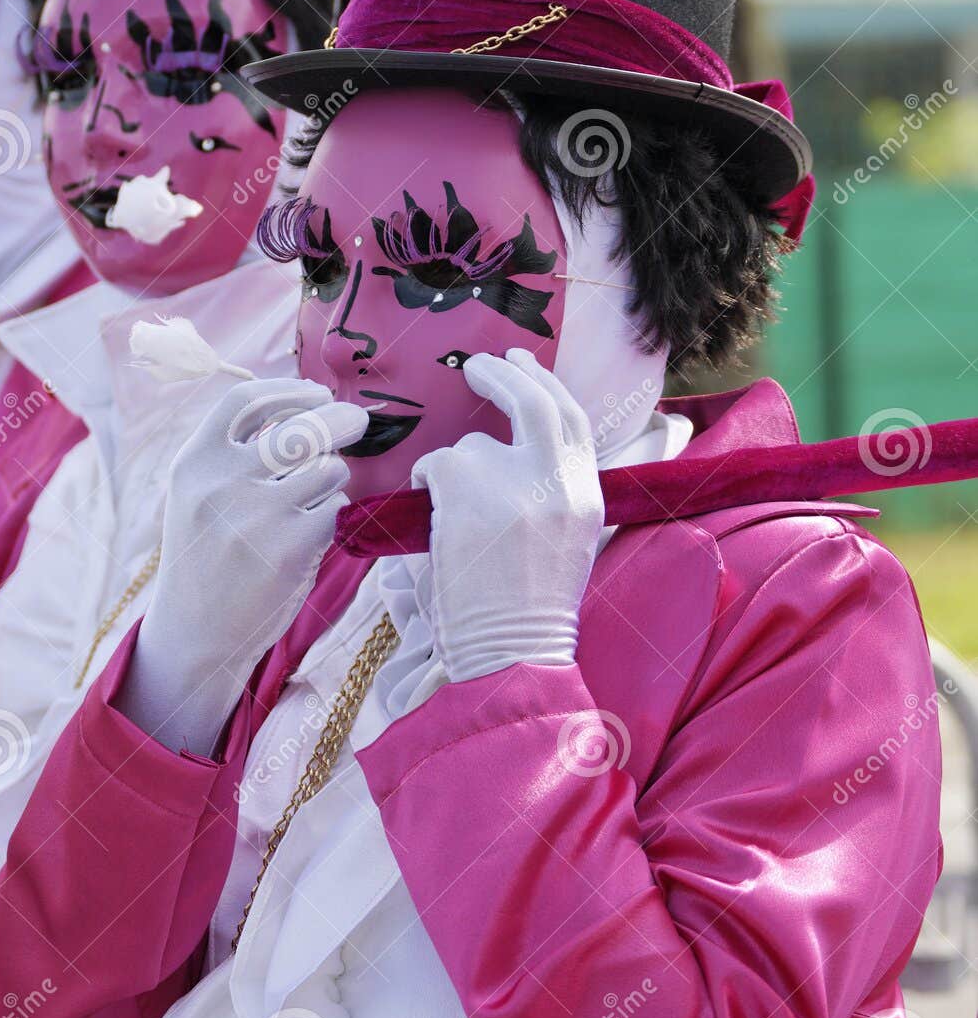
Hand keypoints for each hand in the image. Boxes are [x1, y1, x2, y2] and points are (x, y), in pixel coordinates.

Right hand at [120, 378, 368, 753]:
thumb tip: (311, 400)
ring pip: (328, 468)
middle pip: (302, 426)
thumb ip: (237, 447)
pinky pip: (334, 509)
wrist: (198, 631)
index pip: (246, 400)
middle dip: (340, 418)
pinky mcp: (291, 550)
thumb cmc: (208, 550)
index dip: (289, 390)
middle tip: (355, 420)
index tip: (316, 393)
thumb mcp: (198, 491)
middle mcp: (221, 483)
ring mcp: (257, 516)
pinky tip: (310, 530)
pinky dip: (330, 514)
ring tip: (311, 497)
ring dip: (331, 477)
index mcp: (194, 461)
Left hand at [411, 349, 603, 683]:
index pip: (573, 419)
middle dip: (505, 376)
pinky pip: (438, 463)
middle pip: (536, 402)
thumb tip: (516, 447)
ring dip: (455, 471)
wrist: (508, 655)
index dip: (545, 385)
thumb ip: (554, 488)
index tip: (521, 362)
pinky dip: (428, 481)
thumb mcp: (567, 541)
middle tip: (478, 364)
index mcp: (588, 495)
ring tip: (455, 520)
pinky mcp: (468, 491)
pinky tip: (434, 515)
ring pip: (473, 446)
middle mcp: (559, 482)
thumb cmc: (527, 610)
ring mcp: (515, 484)